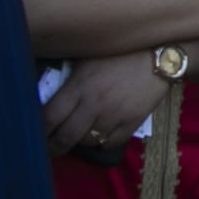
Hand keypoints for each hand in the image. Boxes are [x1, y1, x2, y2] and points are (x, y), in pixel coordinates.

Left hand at [42, 50, 169, 156]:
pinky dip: (103, 142)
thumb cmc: (120, 51)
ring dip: (82, 141)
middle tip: (53, 148)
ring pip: (88, 142)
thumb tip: (51, 97)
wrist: (161, 53)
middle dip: (55, 147)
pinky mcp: (133, 121)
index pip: (49, 117)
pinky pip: (111, 143)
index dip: (39, 130)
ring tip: (82, 134)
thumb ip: (70, 80)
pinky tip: (103, 134)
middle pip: (65, 137)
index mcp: (78, 86)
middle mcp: (93, 104)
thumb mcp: (88, 60)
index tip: (37, 134)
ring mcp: (114, 115)